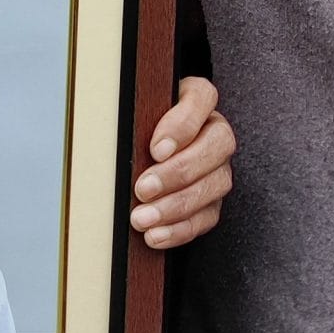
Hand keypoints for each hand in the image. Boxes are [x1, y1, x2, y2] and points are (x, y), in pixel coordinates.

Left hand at [130, 75, 233, 250]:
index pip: (202, 98)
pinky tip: (156, 234)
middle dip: (178, 172)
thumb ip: (133, 116)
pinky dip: (181, 229)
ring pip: (216, 184)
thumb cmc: (137, 128)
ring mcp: (218, 166)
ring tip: (143, 218)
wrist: (142, 154)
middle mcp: (214, 131)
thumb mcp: (134, 112)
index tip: (156, 149)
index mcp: (197, 99)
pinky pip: (207, 216)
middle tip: (143, 188)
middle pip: (217, 144)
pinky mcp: (213, 199)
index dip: (182, 125)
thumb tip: (115, 131)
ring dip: (177, 205)